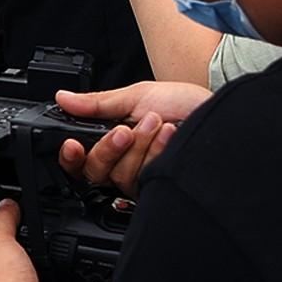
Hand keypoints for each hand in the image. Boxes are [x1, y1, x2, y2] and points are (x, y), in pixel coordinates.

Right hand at [54, 79, 207, 198]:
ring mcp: (140, 176)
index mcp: (109, 138)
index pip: (79, 158)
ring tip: (158, 123)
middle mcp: (121, 161)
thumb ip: (97, 103)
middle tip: (125, 130)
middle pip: (94, 171)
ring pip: (119, 175)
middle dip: (108, 148)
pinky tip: (170, 136)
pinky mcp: (158, 186)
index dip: (71, 156)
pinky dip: (156, 152)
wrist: (217, 114)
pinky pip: (144, 178)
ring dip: (140, 145)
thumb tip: (63, 98)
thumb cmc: (182, 103)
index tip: (73, 145)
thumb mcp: (135, 96)